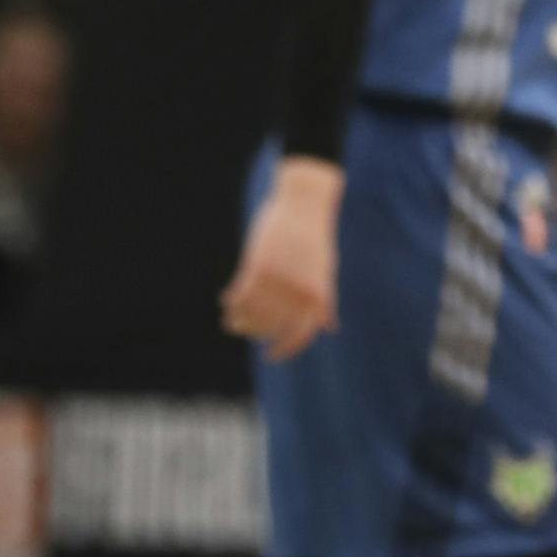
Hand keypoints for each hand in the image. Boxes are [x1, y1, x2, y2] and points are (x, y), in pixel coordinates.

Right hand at [219, 159, 341, 362]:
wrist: (305, 200)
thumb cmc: (315, 234)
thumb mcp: (326, 268)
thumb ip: (325, 299)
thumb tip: (329, 327)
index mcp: (316, 293)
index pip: (300, 334)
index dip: (285, 349)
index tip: (270, 355)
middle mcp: (298, 290)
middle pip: (270, 326)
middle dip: (255, 332)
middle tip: (245, 331)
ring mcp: (278, 278)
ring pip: (252, 313)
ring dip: (239, 321)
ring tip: (231, 322)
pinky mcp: (259, 264)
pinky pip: (242, 293)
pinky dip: (233, 300)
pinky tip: (226, 300)